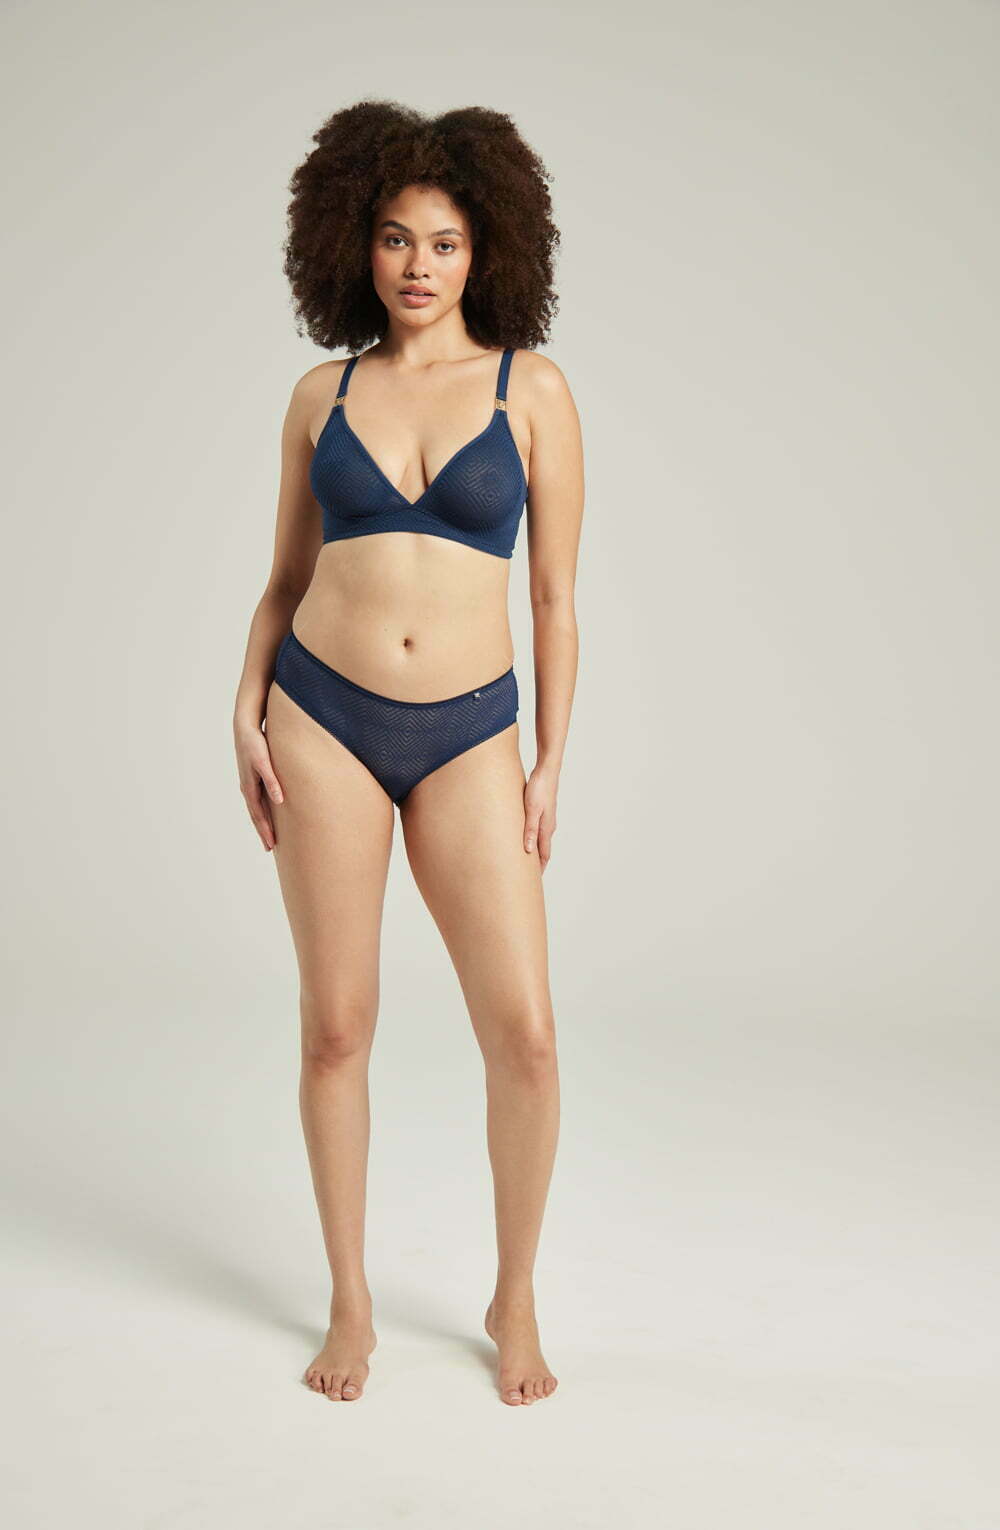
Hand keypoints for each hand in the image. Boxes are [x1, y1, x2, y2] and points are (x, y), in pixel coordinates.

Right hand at [234, 713, 283, 851]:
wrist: (245, 728)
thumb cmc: (256, 744)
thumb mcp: (264, 762)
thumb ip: (272, 780)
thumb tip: (279, 801)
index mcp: (250, 787)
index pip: (259, 815)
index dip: (265, 830)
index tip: (271, 845)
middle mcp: (248, 788)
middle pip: (256, 815)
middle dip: (263, 831)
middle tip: (270, 847)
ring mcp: (250, 783)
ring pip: (256, 808)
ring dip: (262, 822)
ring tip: (269, 835)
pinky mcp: (254, 777)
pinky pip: (258, 799)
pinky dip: (263, 810)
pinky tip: (269, 812)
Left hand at [523, 763, 557, 871]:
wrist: (547, 770)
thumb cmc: (539, 788)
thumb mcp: (531, 809)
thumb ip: (529, 829)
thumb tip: (528, 850)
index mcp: (546, 828)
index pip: (543, 855)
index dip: (539, 869)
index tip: (532, 883)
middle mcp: (548, 826)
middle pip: (543, 850)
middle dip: (536, 864)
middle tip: (527, 877)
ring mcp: (546, 819)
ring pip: (540, 840)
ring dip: (534, 852)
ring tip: (524, 861)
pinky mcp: (542, 811)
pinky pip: (537, 830)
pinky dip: (532, 839)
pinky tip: (525, 838)